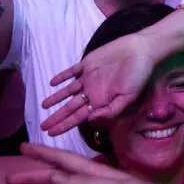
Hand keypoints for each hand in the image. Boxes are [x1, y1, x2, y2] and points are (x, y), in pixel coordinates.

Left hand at [39, 31, 161, 134]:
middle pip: (70, 107)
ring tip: (44, 106)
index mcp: (101, 101)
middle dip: (57, 117)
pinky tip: (53, 82)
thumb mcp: (128, 97)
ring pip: (68, 91)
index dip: (64, 125)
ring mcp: (89, 78)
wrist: (140, 50)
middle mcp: (92, 91)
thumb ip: (110, 110)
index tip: (51, 133)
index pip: (78, 117)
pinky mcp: (88, 64)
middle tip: (43, 127)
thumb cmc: (138, 75)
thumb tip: (90, 120)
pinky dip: (62, 77)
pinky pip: (72, 72)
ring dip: (56, 98)